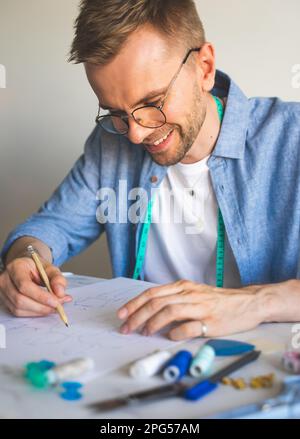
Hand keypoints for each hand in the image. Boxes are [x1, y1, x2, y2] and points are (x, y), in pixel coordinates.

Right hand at [0, 256, 71, 316]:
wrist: (26, 268)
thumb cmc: (36, 267)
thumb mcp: (50, 268)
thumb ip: (57, 278)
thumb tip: (60, 293)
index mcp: (15, 267)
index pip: (24, 285)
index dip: (40, 296)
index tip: (55, 302)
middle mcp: (5, 280)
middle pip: (20, 299)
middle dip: (42, 306)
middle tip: (59, 305)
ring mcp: (3, 292)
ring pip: (19, 308)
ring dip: (39, 311)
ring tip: (54, 306)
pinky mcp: (5, 302)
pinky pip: (19, 312)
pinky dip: (34, 312)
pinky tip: (45, 308)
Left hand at [117, 279, 265, 340]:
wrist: (247, 302)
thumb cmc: (218, 300)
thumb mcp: (193, 294)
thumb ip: (173, 301)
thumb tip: (150, 314)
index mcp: (182, 287)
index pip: (152, 294)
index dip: (134, 304)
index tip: (121, 315)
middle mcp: (189, 294)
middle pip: (156, 302)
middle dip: (137, 316)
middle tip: (126, 328)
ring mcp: (200, 307)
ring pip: (169, 311)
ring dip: (152, 323)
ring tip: (143, 333)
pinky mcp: (211, 322)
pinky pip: (189, 327)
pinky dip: (176, 333)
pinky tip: (170, 337)